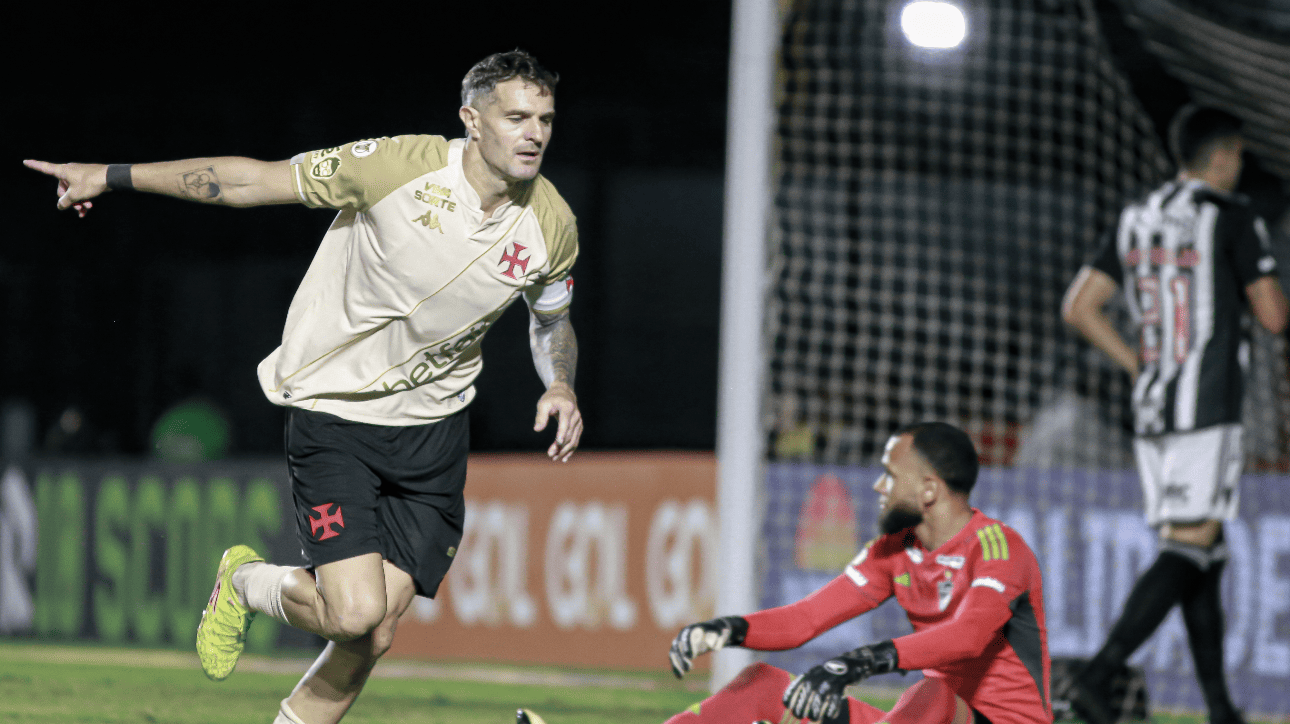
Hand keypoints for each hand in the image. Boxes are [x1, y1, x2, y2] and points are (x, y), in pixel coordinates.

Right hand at [24, 160, 106, 217]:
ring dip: (78, 202)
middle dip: (69, 200)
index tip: (24, 161)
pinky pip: (81, 190)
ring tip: (86, 209)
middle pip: (62, 189)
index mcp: (62, 171)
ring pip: (73, 191)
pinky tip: (89, 207)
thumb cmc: (91, 183)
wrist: (112, 178)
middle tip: (78, 208)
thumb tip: (60, 206)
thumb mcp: (76, 195)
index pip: (45, 168)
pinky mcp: (87, 179)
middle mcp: (69, 171)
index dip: (34, 165)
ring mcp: (79, 175)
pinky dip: (84, 198)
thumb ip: (65, 202)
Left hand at [534, 381, 581, 461]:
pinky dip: (571, 449)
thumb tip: (537, 429)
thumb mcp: (543, 404)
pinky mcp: (579, 426)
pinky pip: (576, 440)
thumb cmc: (551, 398)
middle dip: (560, 446)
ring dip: (564, 450)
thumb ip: (540, 416)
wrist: (564, 393)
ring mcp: (579, 422)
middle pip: (569, 434)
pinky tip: (564, 458)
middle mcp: (576, 415)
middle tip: (550, 455)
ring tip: (554, 458)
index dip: (562, 433)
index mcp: (567, 408)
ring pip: (574, 439)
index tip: (558, 443)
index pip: (566, 422)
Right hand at [668, 616, 747, 677]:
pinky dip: (675, 668)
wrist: (713, 632)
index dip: (688, 645)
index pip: (687, 636)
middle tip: (689, 669)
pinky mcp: (680, 651)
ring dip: (676, 664)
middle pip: (678, 645)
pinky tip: (679, 677)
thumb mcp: (721, 633)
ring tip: (682, 675)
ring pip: (673, 653)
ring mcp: (680, 642)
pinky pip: (675, 659)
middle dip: (681, 657)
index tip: (691, 656)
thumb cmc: (718, 633)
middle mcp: (684, 634)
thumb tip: (712, 646)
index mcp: (694, 629)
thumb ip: (719, 638)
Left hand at [783, 640, 898, 720]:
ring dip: (816, 708)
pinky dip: (833, 707)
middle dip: (802, 703)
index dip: (791, 693)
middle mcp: (821, 674)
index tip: (785, 704)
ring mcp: (832, 678)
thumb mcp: (819, 676)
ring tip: (813, 718)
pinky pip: (837, 697)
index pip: (799, 682)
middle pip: (809, 689)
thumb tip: (792, 701)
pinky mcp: (844, 683)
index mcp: (813, 672)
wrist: (854, 664)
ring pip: (822, 694)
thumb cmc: (832, 674)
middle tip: (798, 715)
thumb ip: (808, 685)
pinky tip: (830, 715)